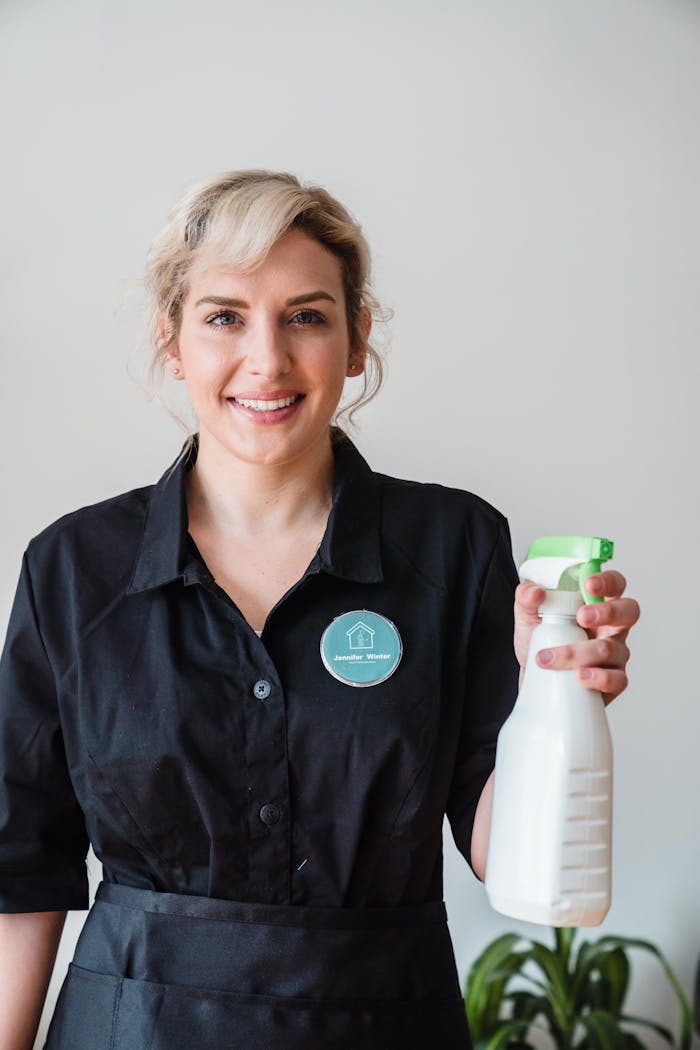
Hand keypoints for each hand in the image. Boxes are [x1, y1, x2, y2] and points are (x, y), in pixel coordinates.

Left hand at [514, 572, 639, 705]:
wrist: (535, 679)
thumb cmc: (541, 643)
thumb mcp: (528, 616)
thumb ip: (526, 597)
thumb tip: (535, 592)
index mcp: (597, 605)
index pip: (615, 584)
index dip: (608, 581)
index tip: (588, 584)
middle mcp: (612, 627)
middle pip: (629, 611)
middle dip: (607, 611)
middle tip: (582, 617)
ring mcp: (616, 655)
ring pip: (610, 649)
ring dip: (578, 652)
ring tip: (550, 657)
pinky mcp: (613, 681)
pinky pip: (617, 679)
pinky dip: (597, 678)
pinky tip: (578, 676)